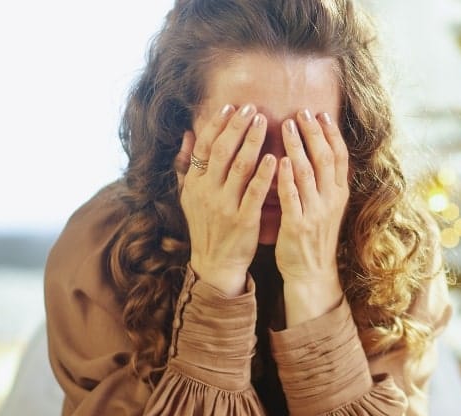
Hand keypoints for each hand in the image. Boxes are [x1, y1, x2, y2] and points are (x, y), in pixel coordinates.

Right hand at [175, 103, 275, 296]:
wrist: (215, 263)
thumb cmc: (206, 226)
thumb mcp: (188, 196)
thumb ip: (186, 165)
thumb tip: (187, 135)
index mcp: (194, 183)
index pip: (204, 146)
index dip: (217, 124)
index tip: (231, 106)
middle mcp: (206, 191)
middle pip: (221, 151)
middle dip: (237, 126)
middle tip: (252, 108)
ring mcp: (224, 206)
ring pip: (238, 167)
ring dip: (252, 142)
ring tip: (264, 122)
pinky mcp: (243, 220)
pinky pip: (253, 193)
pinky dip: (263, 174)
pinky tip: (274, 158)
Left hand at [276, 109, 348, 324]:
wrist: (311, 273)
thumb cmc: (314, 237)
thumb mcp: (327, 207)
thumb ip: (324, 181)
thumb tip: (320, 152)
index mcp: (339, 194)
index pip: (339, 156)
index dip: (331, 134)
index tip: (321, 114)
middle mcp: (331, 200)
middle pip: (325, 158)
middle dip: (314, 133)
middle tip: (302, 111)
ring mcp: (315, 212)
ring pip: (308, 173)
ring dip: (297, 147)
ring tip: (286, 125)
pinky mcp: (298, 225)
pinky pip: (292, 197)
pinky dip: (286, 177)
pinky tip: (278, 160)